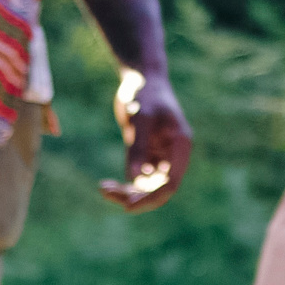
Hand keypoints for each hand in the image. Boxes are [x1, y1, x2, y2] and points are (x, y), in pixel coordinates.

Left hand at [99, 69, 192, 209]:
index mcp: (180, 146)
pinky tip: (105, 185)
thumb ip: (138, 148)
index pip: (170, 184)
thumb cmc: (144, 92)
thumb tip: (134, 179)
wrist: (140, 78)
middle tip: (106, 193)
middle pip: (158, 189)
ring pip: (147, 187)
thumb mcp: (140, 119)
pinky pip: (138, 178)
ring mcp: (161, 157)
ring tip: (103, 189)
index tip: (127, 206)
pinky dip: (124, 184)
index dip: (151, 198)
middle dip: (135, 196)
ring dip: (127, 192)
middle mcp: (174, 155)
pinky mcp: (148, 155)